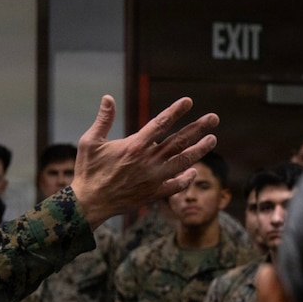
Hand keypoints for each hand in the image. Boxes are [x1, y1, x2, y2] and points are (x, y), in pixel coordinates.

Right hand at [70, 96, 218, 227]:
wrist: (89, 204)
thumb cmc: (88, 171)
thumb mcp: (90, 142)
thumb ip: (103, 120)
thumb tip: (108, 98)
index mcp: (134, 146)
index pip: (160, 123)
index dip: (176, 111)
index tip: (189, 101)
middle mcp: (148, 161)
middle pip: (178, 141)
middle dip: (198, 128)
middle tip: (214, 118)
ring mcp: (153, 179)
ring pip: (182, 162)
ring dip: (199, 150)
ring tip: (212, 140)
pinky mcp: (153, 194)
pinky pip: (175, 185)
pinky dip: (186, 178)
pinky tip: (193, 171)